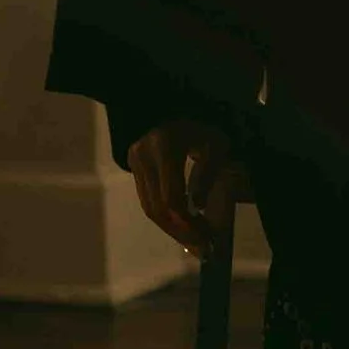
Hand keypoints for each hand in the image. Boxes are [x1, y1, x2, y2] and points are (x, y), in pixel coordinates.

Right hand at [128, 119, 248, 253]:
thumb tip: (199, 209)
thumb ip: (207, 174)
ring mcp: (135, 161)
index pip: (171, 198)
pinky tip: (182, 225)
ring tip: (195, 243)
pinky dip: (165, 215)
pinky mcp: (134, 165)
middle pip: (157, 208)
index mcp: (165, 147)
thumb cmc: (200, 118)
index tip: (207, 239)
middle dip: (181, 232)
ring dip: (172, 228)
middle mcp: (144, 156)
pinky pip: (147, 198)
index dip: (188, 223)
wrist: (167, 98)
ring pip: (149, 206)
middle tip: (203, 249)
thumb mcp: (214, 142)